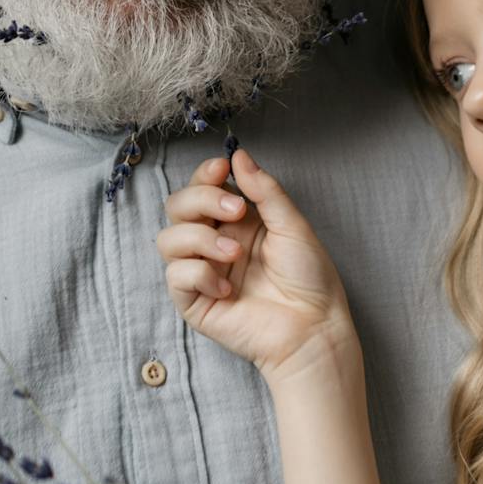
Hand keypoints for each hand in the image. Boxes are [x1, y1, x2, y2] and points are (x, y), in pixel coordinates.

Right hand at [157, 150, 356, 387]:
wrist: (313, 328)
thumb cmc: (310, 280)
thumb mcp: (292, 226)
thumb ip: (264, 192)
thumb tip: (239, 155)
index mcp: (236, 222)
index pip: (202, 188)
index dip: (204, 175)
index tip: (222, 168)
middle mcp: (214, 242)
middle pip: (177, 207)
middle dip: (201, 200)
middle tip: (237, 212)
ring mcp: (202, 272)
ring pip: (168, 239)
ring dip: (200, 239)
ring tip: (235, 253)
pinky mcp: (194, 302)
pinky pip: (176, 277)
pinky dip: (200, 275)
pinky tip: (228, 289)